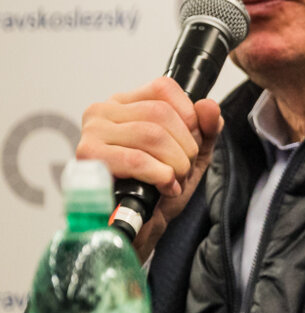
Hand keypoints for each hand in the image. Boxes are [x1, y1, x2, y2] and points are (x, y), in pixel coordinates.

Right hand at [77, 77, 222, 261]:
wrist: (140, 224)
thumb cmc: (159, 187)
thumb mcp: (193, 154)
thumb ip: (206, 128)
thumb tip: (208, 106)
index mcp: (126, 103)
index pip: (163, 88)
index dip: (189, 115)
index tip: (192, 141)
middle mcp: (103, 112)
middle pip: (161, 113)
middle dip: (184, 147)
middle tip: (182, 169)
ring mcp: (91, 133)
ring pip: (151, 134)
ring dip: (174, 164)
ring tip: (172, 180)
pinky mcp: (87, 159)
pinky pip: (136, 159)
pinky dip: (160, 175)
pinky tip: (163, 187)